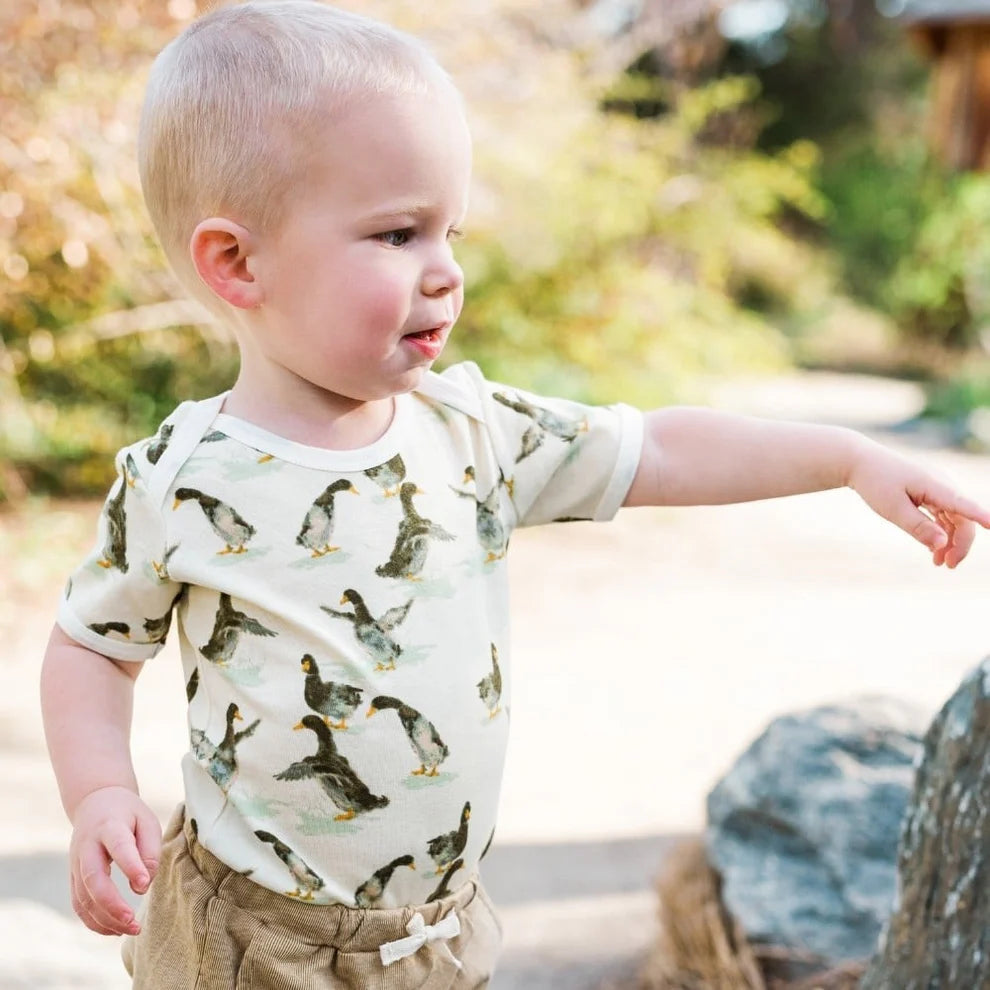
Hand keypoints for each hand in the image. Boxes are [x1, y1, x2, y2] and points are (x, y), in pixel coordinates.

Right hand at [68, 786, 160, 935]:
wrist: (96, 802)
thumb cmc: (128, 814)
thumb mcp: (146, 820)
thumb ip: (150, 849)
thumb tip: (144, 884)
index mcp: (109, 826)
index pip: (118, 847)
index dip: (130, 866)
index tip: (143, 886)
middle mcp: (87, 846)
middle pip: (92, 879)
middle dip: (112, 905)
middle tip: (134, 922)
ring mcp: (75, 863)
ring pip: (83, 897)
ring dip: (105, 919)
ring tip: (131, 929)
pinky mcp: (73, 877)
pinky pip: (79, 904)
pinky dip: (94, 921)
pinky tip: (114, 930)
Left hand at [848, 439, 989, 566]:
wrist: (860, 462)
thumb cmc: (875, 483)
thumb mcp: (892, 508)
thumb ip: (917, 526)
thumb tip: (942, 544)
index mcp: (934, 485)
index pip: (962, 504)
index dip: (980, 516)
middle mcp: (941, 485)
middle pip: (962, 518)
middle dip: (959, 544)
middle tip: (947, 566)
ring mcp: (936, 488)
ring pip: (953, 518)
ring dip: (949, 541)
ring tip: (938, 562)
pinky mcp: (929, 492)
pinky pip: (942, 515)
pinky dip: (940, 532)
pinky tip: (933, 549)